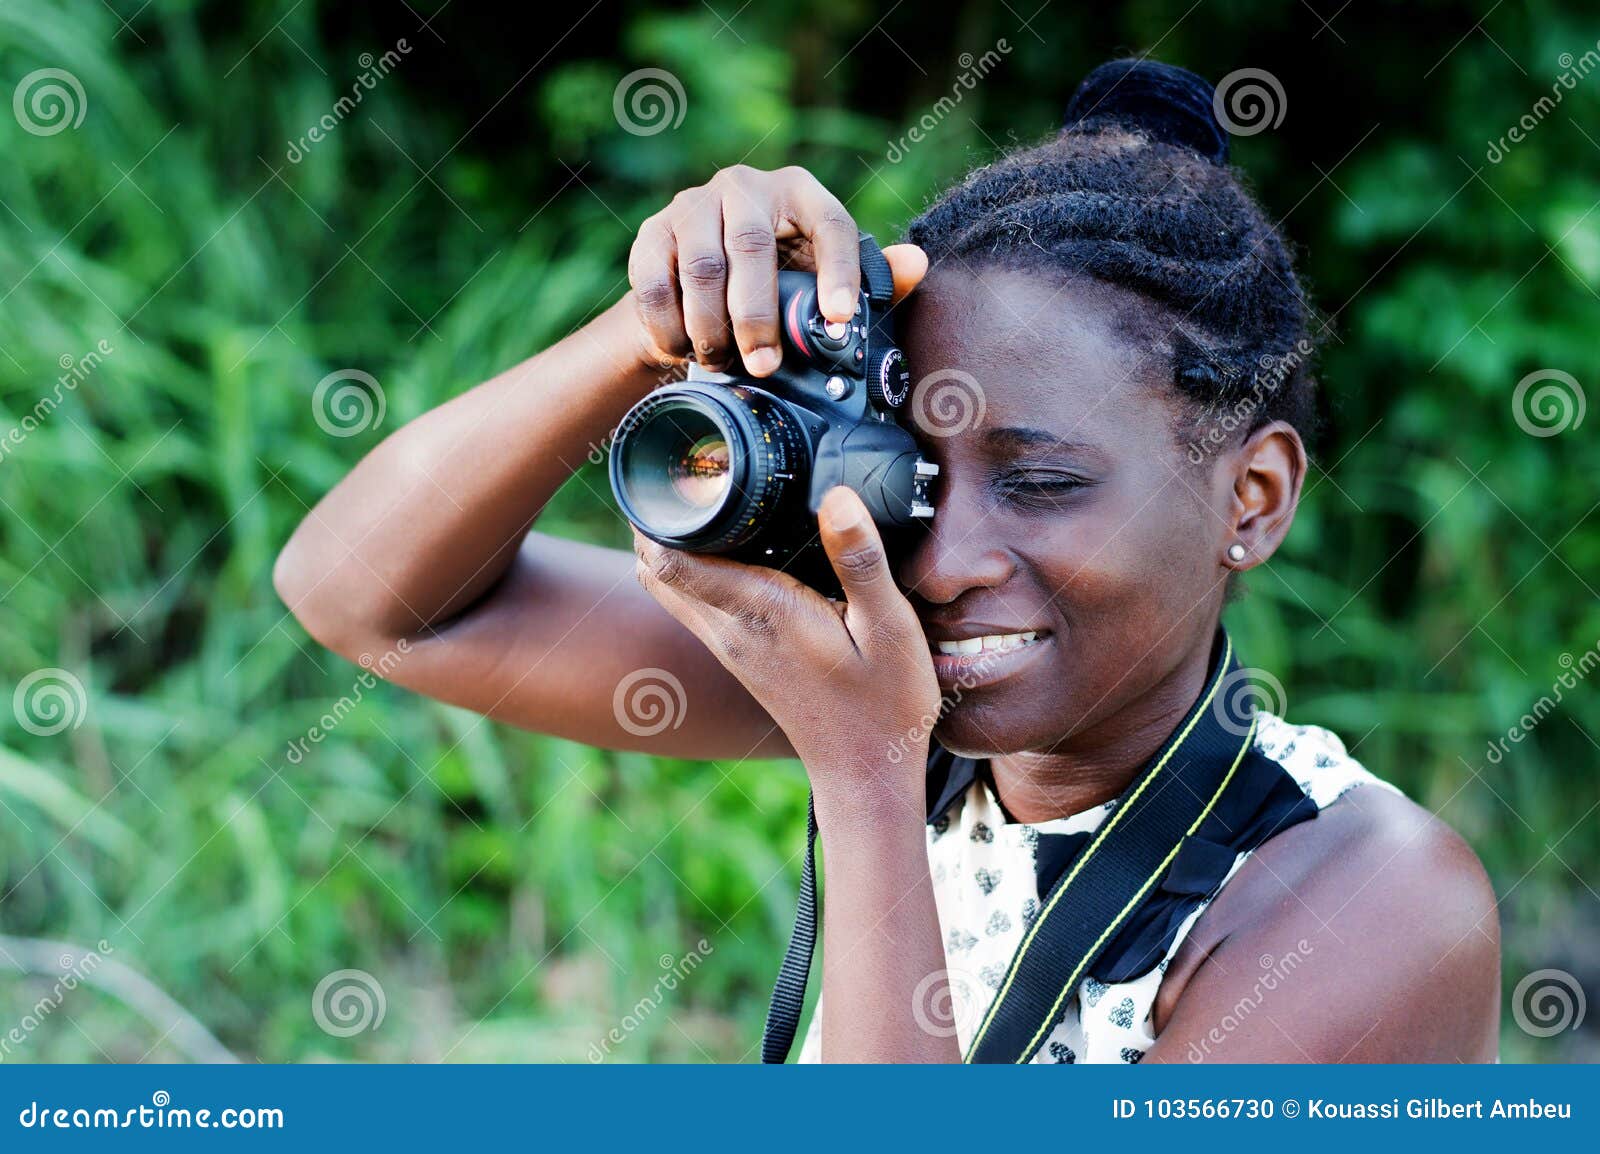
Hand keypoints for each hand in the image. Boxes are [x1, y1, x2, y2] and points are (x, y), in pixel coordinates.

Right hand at [625, 164, 927, 374]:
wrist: (694, 289)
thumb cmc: (775, 284)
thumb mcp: (823, 282)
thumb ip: (872, 279)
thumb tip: (916, 263)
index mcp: (799, 193)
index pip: (829, 223)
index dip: (838, 272)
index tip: (840, 318)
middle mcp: (744, 187)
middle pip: (752, 248)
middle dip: (758, 316)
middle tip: (766, 365)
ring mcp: (693, 205)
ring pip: (702, 267)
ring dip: (712, 327)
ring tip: (723, 363)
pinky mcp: (651, 233)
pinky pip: (655, 282)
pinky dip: (669, 325)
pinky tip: (682, 350)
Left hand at [633, 486, 940, 806]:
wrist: (867, 773)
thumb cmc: (884, 703)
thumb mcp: (889, 626)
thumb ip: (859, 560)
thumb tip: (836, 496)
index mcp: (759, 612)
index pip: (671, 558)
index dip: (658, 508)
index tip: (668, 463)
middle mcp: (730, 630)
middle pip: (654, 567)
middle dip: (652, 516)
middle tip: (673, 467)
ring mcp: (729, 647)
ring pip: (666, 587)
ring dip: (662, 544)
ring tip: (687, 496)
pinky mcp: (739, 658)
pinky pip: (690, 603)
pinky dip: (684, 570)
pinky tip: (715, 547)